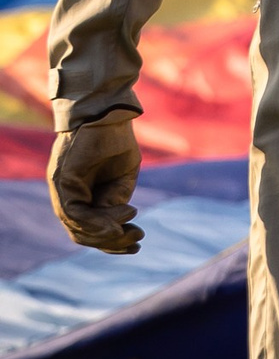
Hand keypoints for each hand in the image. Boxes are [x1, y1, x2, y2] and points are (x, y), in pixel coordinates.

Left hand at [50, 117, 142, 252]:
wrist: (108, 113)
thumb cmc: (116, 141)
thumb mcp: (122, 178)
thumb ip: (115, 201)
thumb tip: (115, 224)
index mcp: (80, 196)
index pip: (87, 230)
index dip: (110, 243)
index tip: (136, 245)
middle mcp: (66, 196)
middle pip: (81, 235)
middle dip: (111, 243)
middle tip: (137, 238)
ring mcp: (61, 189)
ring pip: (77, 227)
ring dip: (107, 234)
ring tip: (132, 229)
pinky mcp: (62, 180)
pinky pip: (76, 212)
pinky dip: (100, 220)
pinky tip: (126, 214)